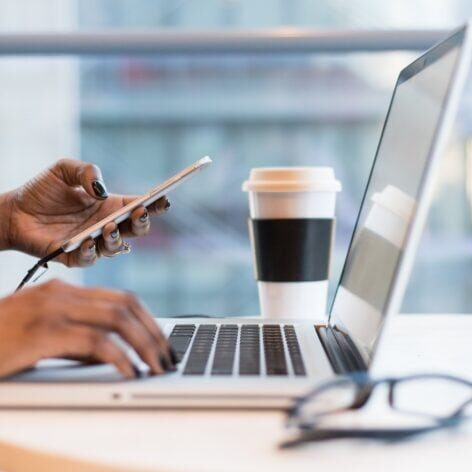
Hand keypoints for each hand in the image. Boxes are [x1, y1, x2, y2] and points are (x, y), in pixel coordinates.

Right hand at [0, 279, 176, 378]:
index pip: (121, 297)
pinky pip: (95, 342)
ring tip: (157, 367)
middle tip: (167, 357)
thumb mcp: (43, 335)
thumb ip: (78, 339)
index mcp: (64, 291)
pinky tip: (129, 372)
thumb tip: (114, 354)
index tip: (162, 341)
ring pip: (117, 319)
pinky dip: (119, 357)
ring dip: (144, 344)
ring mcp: (51, 310)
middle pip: (126, 305)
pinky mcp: (42, 332)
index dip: (148, 319)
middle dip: (153, 332)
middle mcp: (61, 294)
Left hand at [5, 158, 169, 266]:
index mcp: (110, 206)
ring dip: (117, 238)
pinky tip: (88, 241)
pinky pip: (90, 259)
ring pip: (117, 247)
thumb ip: (86, 171)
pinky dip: (92, 252)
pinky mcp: (74, 256)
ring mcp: (92, 242)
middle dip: (143, 223)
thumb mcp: (64, 169)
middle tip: (139, 213)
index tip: (164, 199)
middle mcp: (106, 225)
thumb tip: (102, 191)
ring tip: (109, 227)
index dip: (155, 204)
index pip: (139, 206)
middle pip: (136, 230)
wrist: (13, 211)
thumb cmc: (42, 190)